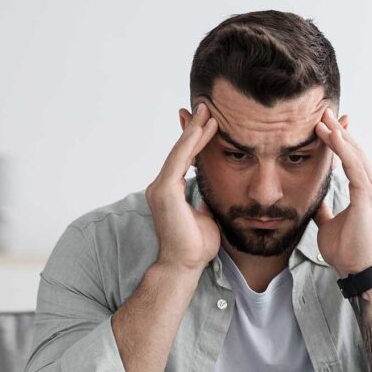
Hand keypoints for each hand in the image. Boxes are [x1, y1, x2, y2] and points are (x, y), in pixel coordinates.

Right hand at [145, 103, 220, 271]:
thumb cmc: (196, 245)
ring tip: (208, 112)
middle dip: (193, 128)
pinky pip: (180, 160)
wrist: (185, 264)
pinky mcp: (165, 190)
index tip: (207, 123)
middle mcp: (161, 186)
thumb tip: (211, 193)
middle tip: (206, 107)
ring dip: (194, 130)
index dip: (195, 140)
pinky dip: (191, 143)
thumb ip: (204, 201)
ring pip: (180, 151)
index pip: (184, 159)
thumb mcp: (205, 216)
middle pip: (180, 151)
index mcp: (170, 191)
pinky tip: (203, 129)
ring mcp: (161, 187)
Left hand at [313, 107, 371, 275]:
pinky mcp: (367, 195)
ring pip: (355, 154)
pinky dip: (343, 149)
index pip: (352, 158)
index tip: (324, 126)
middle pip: (355, 150)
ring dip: (338, 135)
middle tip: (322, 112)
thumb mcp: (329, 223)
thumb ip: (326, 209)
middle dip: (338, 131)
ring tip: (322, 118)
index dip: (339, 141)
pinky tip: (331, 136)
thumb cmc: (346, 250)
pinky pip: (354, 166)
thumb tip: (316, 201)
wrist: (356, 269)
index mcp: (365, 191)